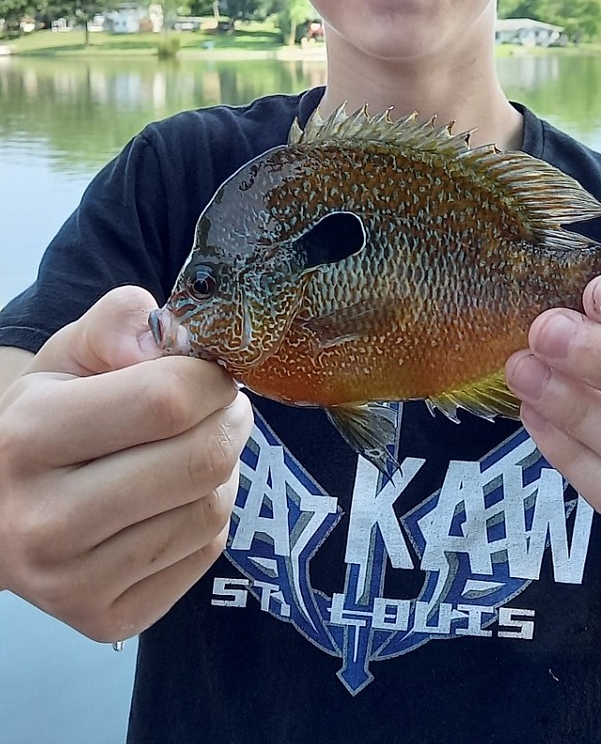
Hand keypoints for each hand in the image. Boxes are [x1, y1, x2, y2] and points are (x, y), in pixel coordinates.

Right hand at [0, 286, 252, 642]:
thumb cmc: (46, 419)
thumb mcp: (67, 355)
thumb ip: (119, 322)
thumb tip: (174, 336)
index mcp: (30, 437)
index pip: (166, 401)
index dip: (210, 378)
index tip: (213, 372)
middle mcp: (44, 521)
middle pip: (199, 461)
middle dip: (229, 420)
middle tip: (222, 407)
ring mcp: (72, 583)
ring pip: (211, 510)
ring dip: (223, 469)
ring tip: (193, 450)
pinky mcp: (107, 620)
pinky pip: (205, 554)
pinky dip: (208, 517)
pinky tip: (176, 498)